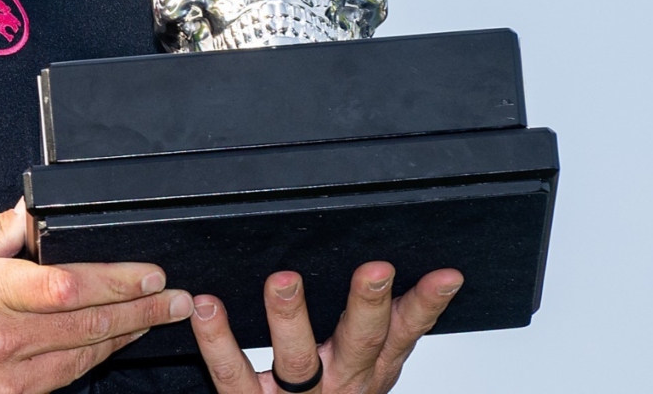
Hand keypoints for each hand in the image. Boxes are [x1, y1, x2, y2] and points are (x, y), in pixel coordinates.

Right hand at [0, 203, 194, 393]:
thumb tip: (30, 213)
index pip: (69, 286)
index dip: (118, 281)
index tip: (151, 273)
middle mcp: (0, 340)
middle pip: (88, 325)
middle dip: (142, 311)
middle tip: (179, 300)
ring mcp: (2, 378)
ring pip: (82, 357)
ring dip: (125, 338)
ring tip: (157, 320)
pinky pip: (59, 382)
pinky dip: (89, 362)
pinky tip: (108, 347)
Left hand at [187, 263, 462, 393]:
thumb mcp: (360, 371)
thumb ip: (365, 329)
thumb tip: (380, 269)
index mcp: (366, 371)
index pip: (404, 334)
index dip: (425, 306)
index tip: (445, 276)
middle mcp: (340, 384)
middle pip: (359, 344)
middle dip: (368, 306)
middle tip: (374, 269)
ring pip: (298, 359)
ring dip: (290, 317)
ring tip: (284, 278)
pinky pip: (232, 374)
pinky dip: (217, 339)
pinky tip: (207, 307)